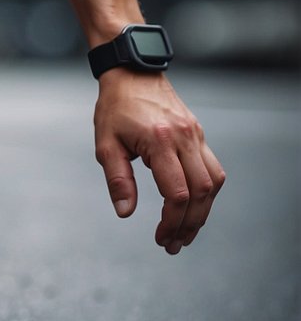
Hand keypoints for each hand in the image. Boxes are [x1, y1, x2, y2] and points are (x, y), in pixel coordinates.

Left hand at [93, 70, 225, 253]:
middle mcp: (185, 139)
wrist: (133, 75)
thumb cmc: (115, 109)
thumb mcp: (106, 145)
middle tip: (173, 244)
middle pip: (201, 192)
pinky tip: (192, 207)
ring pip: (213, 182)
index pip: (177, 192)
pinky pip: (213, 169)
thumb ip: (118, 180)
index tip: (160, 238)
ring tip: (184, 233)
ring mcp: (197, 136)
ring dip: (203, 211)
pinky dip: (206, 193)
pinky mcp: (199, 135)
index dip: (171, 221)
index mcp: (160, 142)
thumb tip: (125, 212)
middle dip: (189, 224)